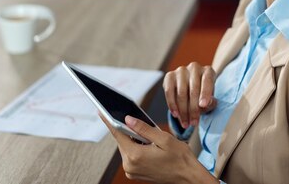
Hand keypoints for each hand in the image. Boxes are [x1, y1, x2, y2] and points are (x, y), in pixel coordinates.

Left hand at [101, 114, 217, 183]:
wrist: (187, 176)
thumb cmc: (179, 158)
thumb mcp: (163, 138)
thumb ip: (144, 128)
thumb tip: (127, 119)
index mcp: (135, 155)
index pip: (118, 133)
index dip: (110, 120)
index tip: (101, 111)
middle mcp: (130, 165)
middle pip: (122, 140)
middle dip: (127, 129)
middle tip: (136, 120)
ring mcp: (132, 171)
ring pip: (127, 147)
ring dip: (133, 139)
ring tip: (148, 135)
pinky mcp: (135, 173)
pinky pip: (131, 155)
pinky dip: (136, 147)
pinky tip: (147, 144)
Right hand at [163, 62, 216, 128]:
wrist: (190, 91)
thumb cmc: (203, 97)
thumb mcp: (210, 101)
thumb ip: (210, 103)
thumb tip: (206, 104)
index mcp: (208, 71)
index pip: (207, 81)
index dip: (205, 93)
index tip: (203, 105)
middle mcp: (195, 67)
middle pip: (194, 89)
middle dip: (193, 109)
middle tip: (194, 123)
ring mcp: (181, 70)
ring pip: (181, 92)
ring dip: (183, 111)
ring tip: (186, 123)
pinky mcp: (169, 75)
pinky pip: (169, 91)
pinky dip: (172, 104)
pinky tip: (175, 114)